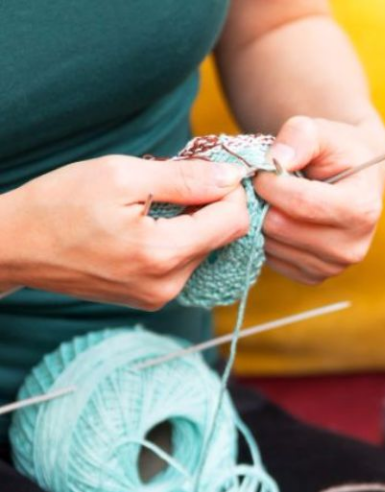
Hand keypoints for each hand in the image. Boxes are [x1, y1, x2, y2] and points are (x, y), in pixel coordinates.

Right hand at [0, 156, 249, 309]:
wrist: (13, 245)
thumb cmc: (58, 204)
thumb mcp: (121, 176)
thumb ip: (185, 179)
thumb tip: (231, 178)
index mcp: (163, 255)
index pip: (232, 222)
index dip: (231, 191)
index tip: (214, 169)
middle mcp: (168, 285)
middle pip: (221, 238)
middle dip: (209, 204)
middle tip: (177, 179)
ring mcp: (159, 297)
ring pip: (203, 250)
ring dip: (192, 221)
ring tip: (153, 202)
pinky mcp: (150, 299)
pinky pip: (182, 263)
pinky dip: (176, 238)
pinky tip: (146, 223)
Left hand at [253, 116, 384, 284]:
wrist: (354, 179)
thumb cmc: (338, 152)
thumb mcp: (323, 131)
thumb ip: (299, 135)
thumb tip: (274, 161)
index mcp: (362, 210)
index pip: (300, 203)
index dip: (270, 181)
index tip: (264, 166)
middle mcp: (352, 247)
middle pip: (280, 227)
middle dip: (264, 200)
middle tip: (267, 183)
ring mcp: (333, 267)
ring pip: (270, 245)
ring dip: (262, 218)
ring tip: (276, 199)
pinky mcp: (313, 277)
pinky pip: (271, 259)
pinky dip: (267, 237)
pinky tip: (281, 218)